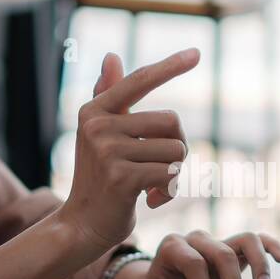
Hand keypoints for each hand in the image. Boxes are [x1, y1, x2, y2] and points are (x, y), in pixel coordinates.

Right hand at [56, 50, 197, 251]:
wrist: (82, 225)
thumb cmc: (99, 179)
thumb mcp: (101, 136)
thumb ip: (109, 96)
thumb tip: (111, 56)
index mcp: (95, 110)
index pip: (140, 80)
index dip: (170, 66)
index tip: (197, 53)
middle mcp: (98, 125)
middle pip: (171, 121)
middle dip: (177, 147)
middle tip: (160, 167)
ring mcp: (108, 150)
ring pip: (176, 150)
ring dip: (174, 173)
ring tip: (153, 186)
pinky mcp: (122, 177)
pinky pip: (170, 173)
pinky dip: (169, 191)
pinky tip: (151, 201)